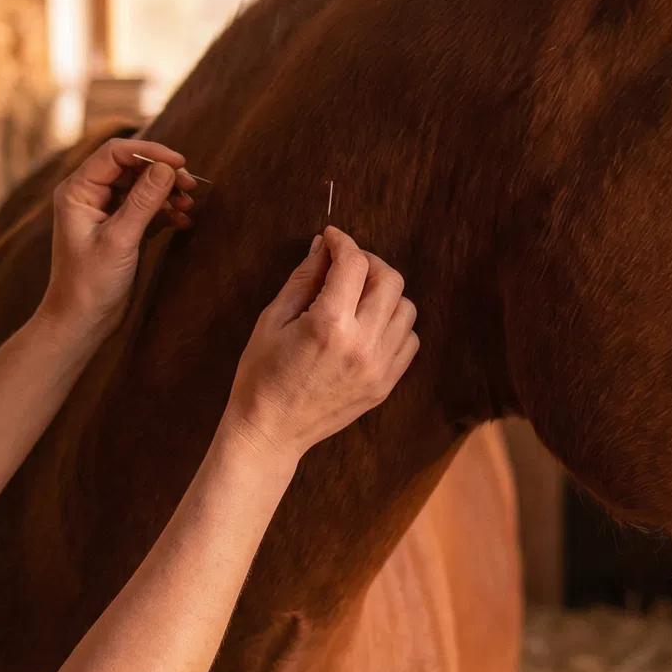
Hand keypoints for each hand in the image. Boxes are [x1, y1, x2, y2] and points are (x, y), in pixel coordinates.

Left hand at [38, 138, 197, 341]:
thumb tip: (167, 168)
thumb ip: (143, 201)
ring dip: (167, 192)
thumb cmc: (90, 283)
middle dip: (162, 174)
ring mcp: (104, 212)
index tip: (180, 163)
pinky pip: (145, 207)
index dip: (149, 153)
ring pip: (141, 187)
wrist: (81, 321)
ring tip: (189, 205)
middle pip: (131, 167)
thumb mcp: (120, 240)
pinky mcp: (119, 228)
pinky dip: (165, 210)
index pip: (115, 154)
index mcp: (78, 191)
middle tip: (191, 185)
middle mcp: (89, 196)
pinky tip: (183, 221)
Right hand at [225, 227, 419, 459]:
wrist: (270, 433)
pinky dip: (395, 325)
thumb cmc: (261, 376)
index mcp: (329, 324)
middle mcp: (363, 344)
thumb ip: (303, 279)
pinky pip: (409, 340)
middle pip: (390, 280)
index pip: (354, 264)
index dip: (343, 242)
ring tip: (357, 297)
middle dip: (368, 262)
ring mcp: (379, 367)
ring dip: (385, 293)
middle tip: (346, 265)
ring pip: (406, 308)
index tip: (332, 238)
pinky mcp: (386, 384)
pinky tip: (369, 326)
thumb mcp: (272, 320)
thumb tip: (323, 247)